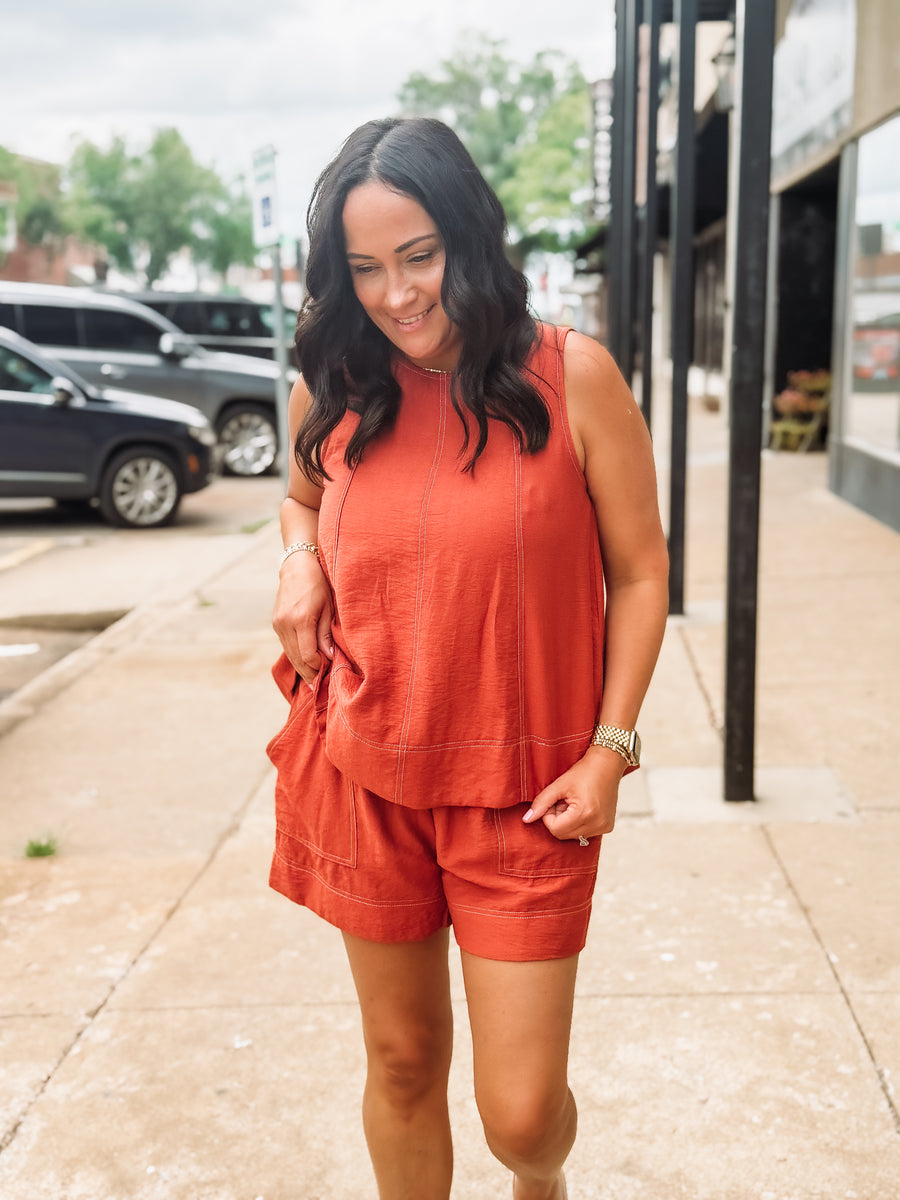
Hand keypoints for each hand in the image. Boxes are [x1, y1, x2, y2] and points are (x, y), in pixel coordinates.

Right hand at [272, 553, 333, 685]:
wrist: (297, 566)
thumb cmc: (319, 584)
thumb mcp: (328, 607)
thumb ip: (326, 634)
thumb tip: (329, 657)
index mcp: (301, 619)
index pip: (308, 655)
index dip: (319, 667)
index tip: (329, 672)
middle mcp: (286, 624)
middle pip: (297, 659)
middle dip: (309, 673)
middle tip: (320, 686)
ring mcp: (278, 624)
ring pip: (290, 655)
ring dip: (302, 667)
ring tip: (314, 678)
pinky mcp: (276, 624)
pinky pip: (286, 646)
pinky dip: (296, 656)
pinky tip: (306, 662)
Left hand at [523, 746, 626, 841]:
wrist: (607, 764)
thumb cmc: (584, 771)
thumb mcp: (559, 785)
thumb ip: (541, 802)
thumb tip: (526, 819)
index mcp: (585, 814)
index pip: (555, 829)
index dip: (549, 815)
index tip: (555, 800)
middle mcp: (597, 824)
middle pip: (564, 835)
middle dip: (558, 819)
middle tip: (563, 801)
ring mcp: (604, 827)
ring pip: (573, 835)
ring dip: (569, 821)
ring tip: (575, 802)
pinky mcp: (608, 827)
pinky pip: (585, 833)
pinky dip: (580, 822)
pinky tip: (584, 807)